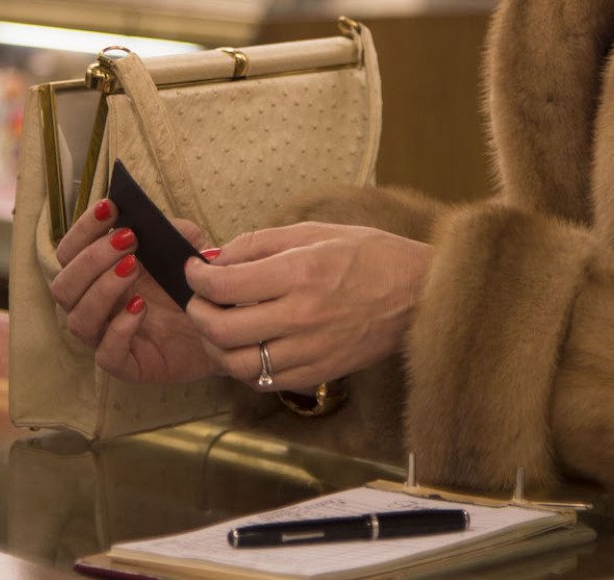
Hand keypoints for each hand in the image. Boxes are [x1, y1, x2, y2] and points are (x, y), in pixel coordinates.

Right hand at [49, 198, 220, 384]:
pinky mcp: (127, 365)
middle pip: (63, 285)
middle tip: (128, 240)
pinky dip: (119, 329)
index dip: (83, 229)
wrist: (222, 326)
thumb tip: (155, 222)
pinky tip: (140, 308)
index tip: (110, 208)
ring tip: (133, 268)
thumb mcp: (187, 250)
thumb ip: (173, 232)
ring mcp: (107, 336)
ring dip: (102, 289)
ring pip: (78, 319)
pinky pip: (106, 355)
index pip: (69, 251)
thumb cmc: (192, 285)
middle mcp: (94, 305)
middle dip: (91, 259)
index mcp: (98, 274)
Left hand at [183, 222, 431, 391]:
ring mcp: (312, 350)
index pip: (226, 284)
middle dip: (198, 315)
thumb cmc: (371, 255)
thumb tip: (219, 259)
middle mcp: (302, 316)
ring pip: (240, 365)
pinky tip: (249, 347)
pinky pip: (268, 381)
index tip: (193, 272)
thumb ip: (261, 244)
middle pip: (224, 329)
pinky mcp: (321, 372)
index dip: (197, 278)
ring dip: (218, 348)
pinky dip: (247, 368)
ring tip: (217, 329)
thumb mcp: (315, 231)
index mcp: (300, 273)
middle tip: (198, 302)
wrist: (420, 293)